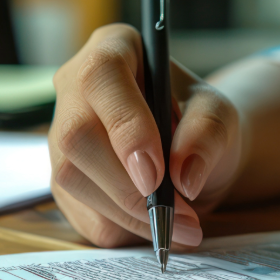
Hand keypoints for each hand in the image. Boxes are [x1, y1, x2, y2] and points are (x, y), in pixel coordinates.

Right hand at [48, 24, 241, 247]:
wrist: (191, 150)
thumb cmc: (200, 121)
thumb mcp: (220, 116)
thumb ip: (207, 135)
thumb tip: (182, 175)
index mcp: (112, 49)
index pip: (101, 77)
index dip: (125, 127)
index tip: (156, 174)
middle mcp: (74, 89)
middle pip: (75, 137)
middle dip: (127, 187)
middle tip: (180, 214)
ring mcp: (60, 136)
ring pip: (72, 180)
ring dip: (130, 215)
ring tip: (183, 227)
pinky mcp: (62, 180)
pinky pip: (80, 213)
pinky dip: (124, 229)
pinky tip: (158, 227)